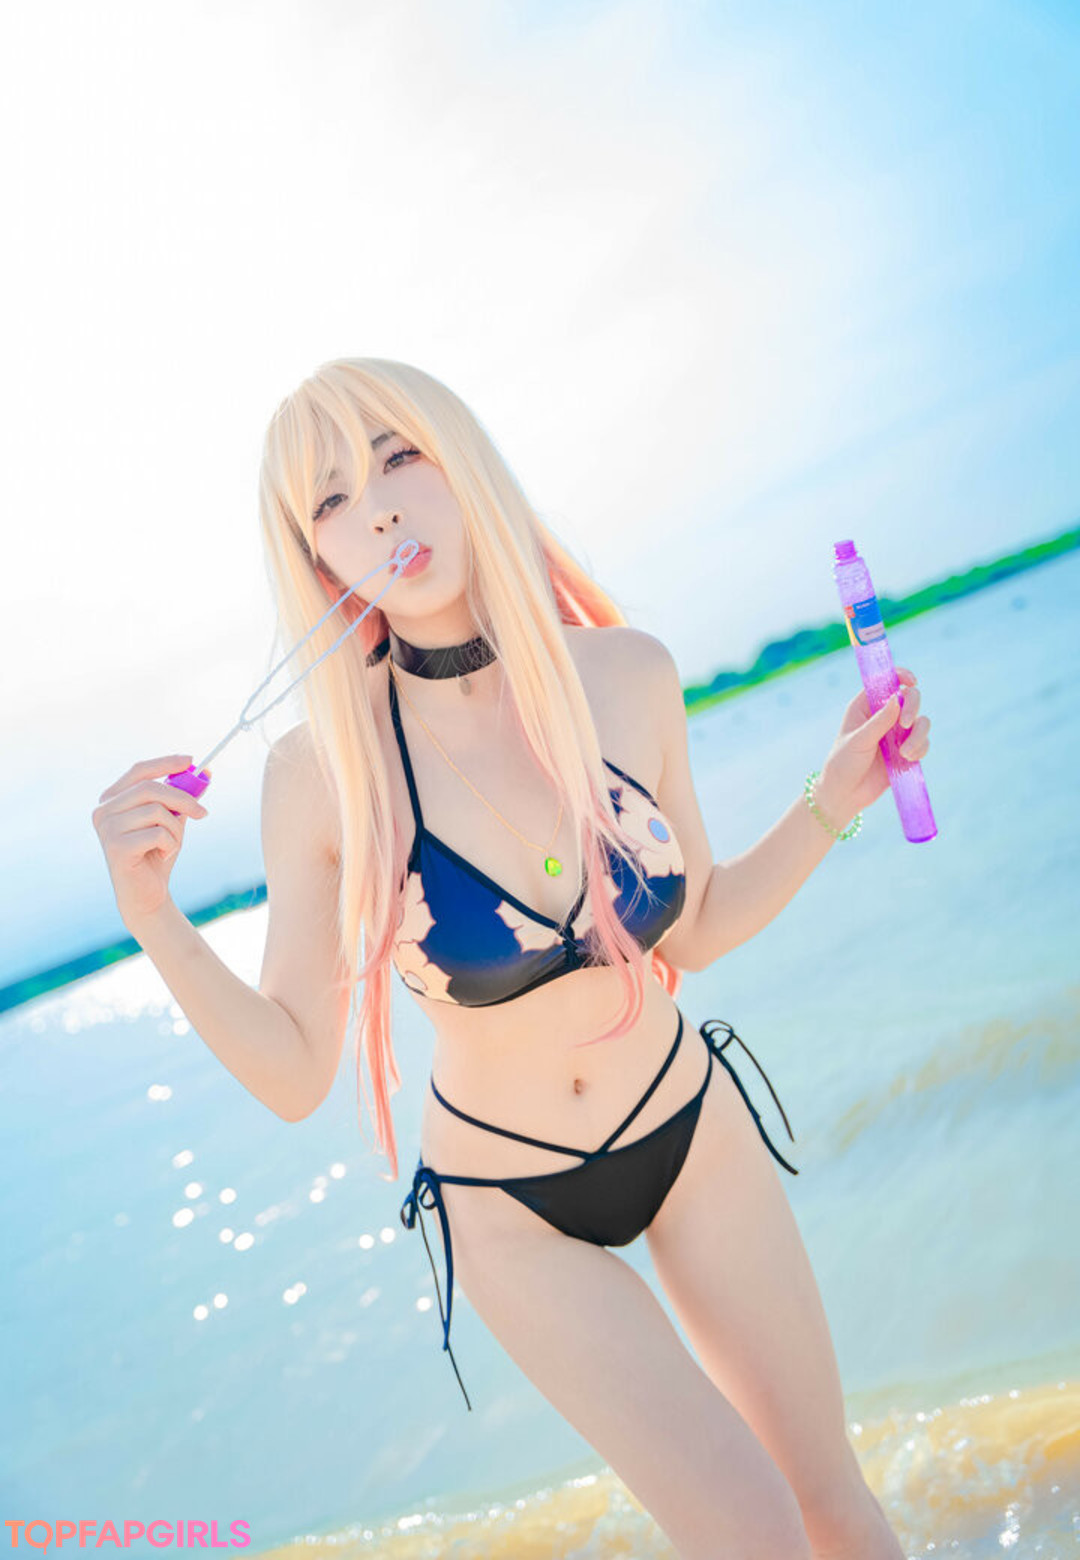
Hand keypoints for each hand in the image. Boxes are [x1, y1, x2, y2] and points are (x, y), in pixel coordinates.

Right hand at [91, 755, 210, 927]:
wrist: (147, 895)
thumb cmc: (157, 855)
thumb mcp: (172, 821)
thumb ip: (181, 798)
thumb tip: (204, 774)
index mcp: (112, 800)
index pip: (139, 771)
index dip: (165, 763)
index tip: (191, 760)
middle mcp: (103, 811)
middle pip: (150, 788)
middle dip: (183, 798)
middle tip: (203, 812)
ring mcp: (107, 828)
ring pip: (157, 811)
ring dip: (175, 830)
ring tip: (170, 846)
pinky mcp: (116, 847)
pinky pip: (158, 833)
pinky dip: (170, 845)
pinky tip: (161, 857)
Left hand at [815, 668, 931, 828]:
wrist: (845, 795)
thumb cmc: (843, 764)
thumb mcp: (858, 740)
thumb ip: (879, 721)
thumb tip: (898, 698)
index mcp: (866, 706)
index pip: (886, 682)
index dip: (901, 676)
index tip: (911, 681)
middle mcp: (883, 716)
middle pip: (910, 698)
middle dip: (913, 707)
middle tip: (905, 725)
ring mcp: (896, 734)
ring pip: (921, 722)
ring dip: (919, 735)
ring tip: (905, 753)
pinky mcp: (906, 751)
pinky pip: (923, 742)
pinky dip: (920, 748)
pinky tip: (908, 759)